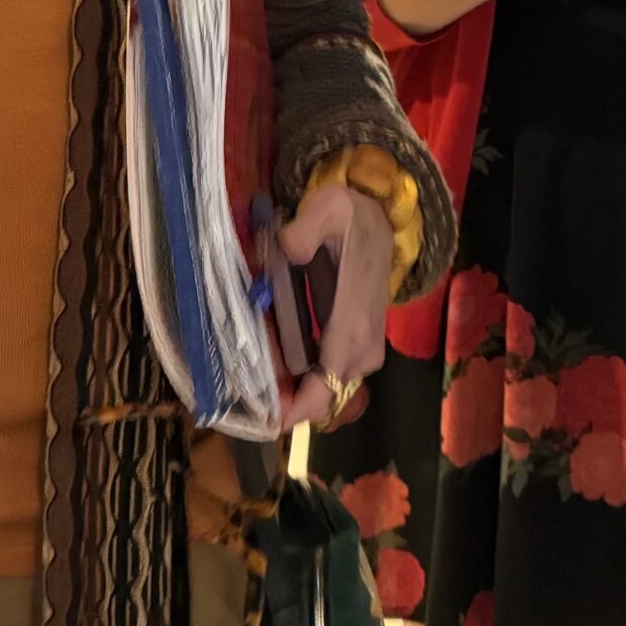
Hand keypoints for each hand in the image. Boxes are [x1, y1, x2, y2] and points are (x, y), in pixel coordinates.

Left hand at [275, 183, 393, 432]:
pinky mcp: (361, 346)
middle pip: (324, 398)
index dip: (297, 409)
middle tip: (246, 396)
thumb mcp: (329, 208)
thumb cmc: (349, 217)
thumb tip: (289, 249)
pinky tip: (278, 373)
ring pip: (328, 391)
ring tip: (257, 385)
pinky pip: (331, 378)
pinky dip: (305, 382)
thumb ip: (305, 230)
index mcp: (353, 322)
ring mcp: (365, 350)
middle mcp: (363, 346)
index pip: (327, 386)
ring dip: (294, 394)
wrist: (378, 219)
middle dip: (286, 405)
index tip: (265, 417)